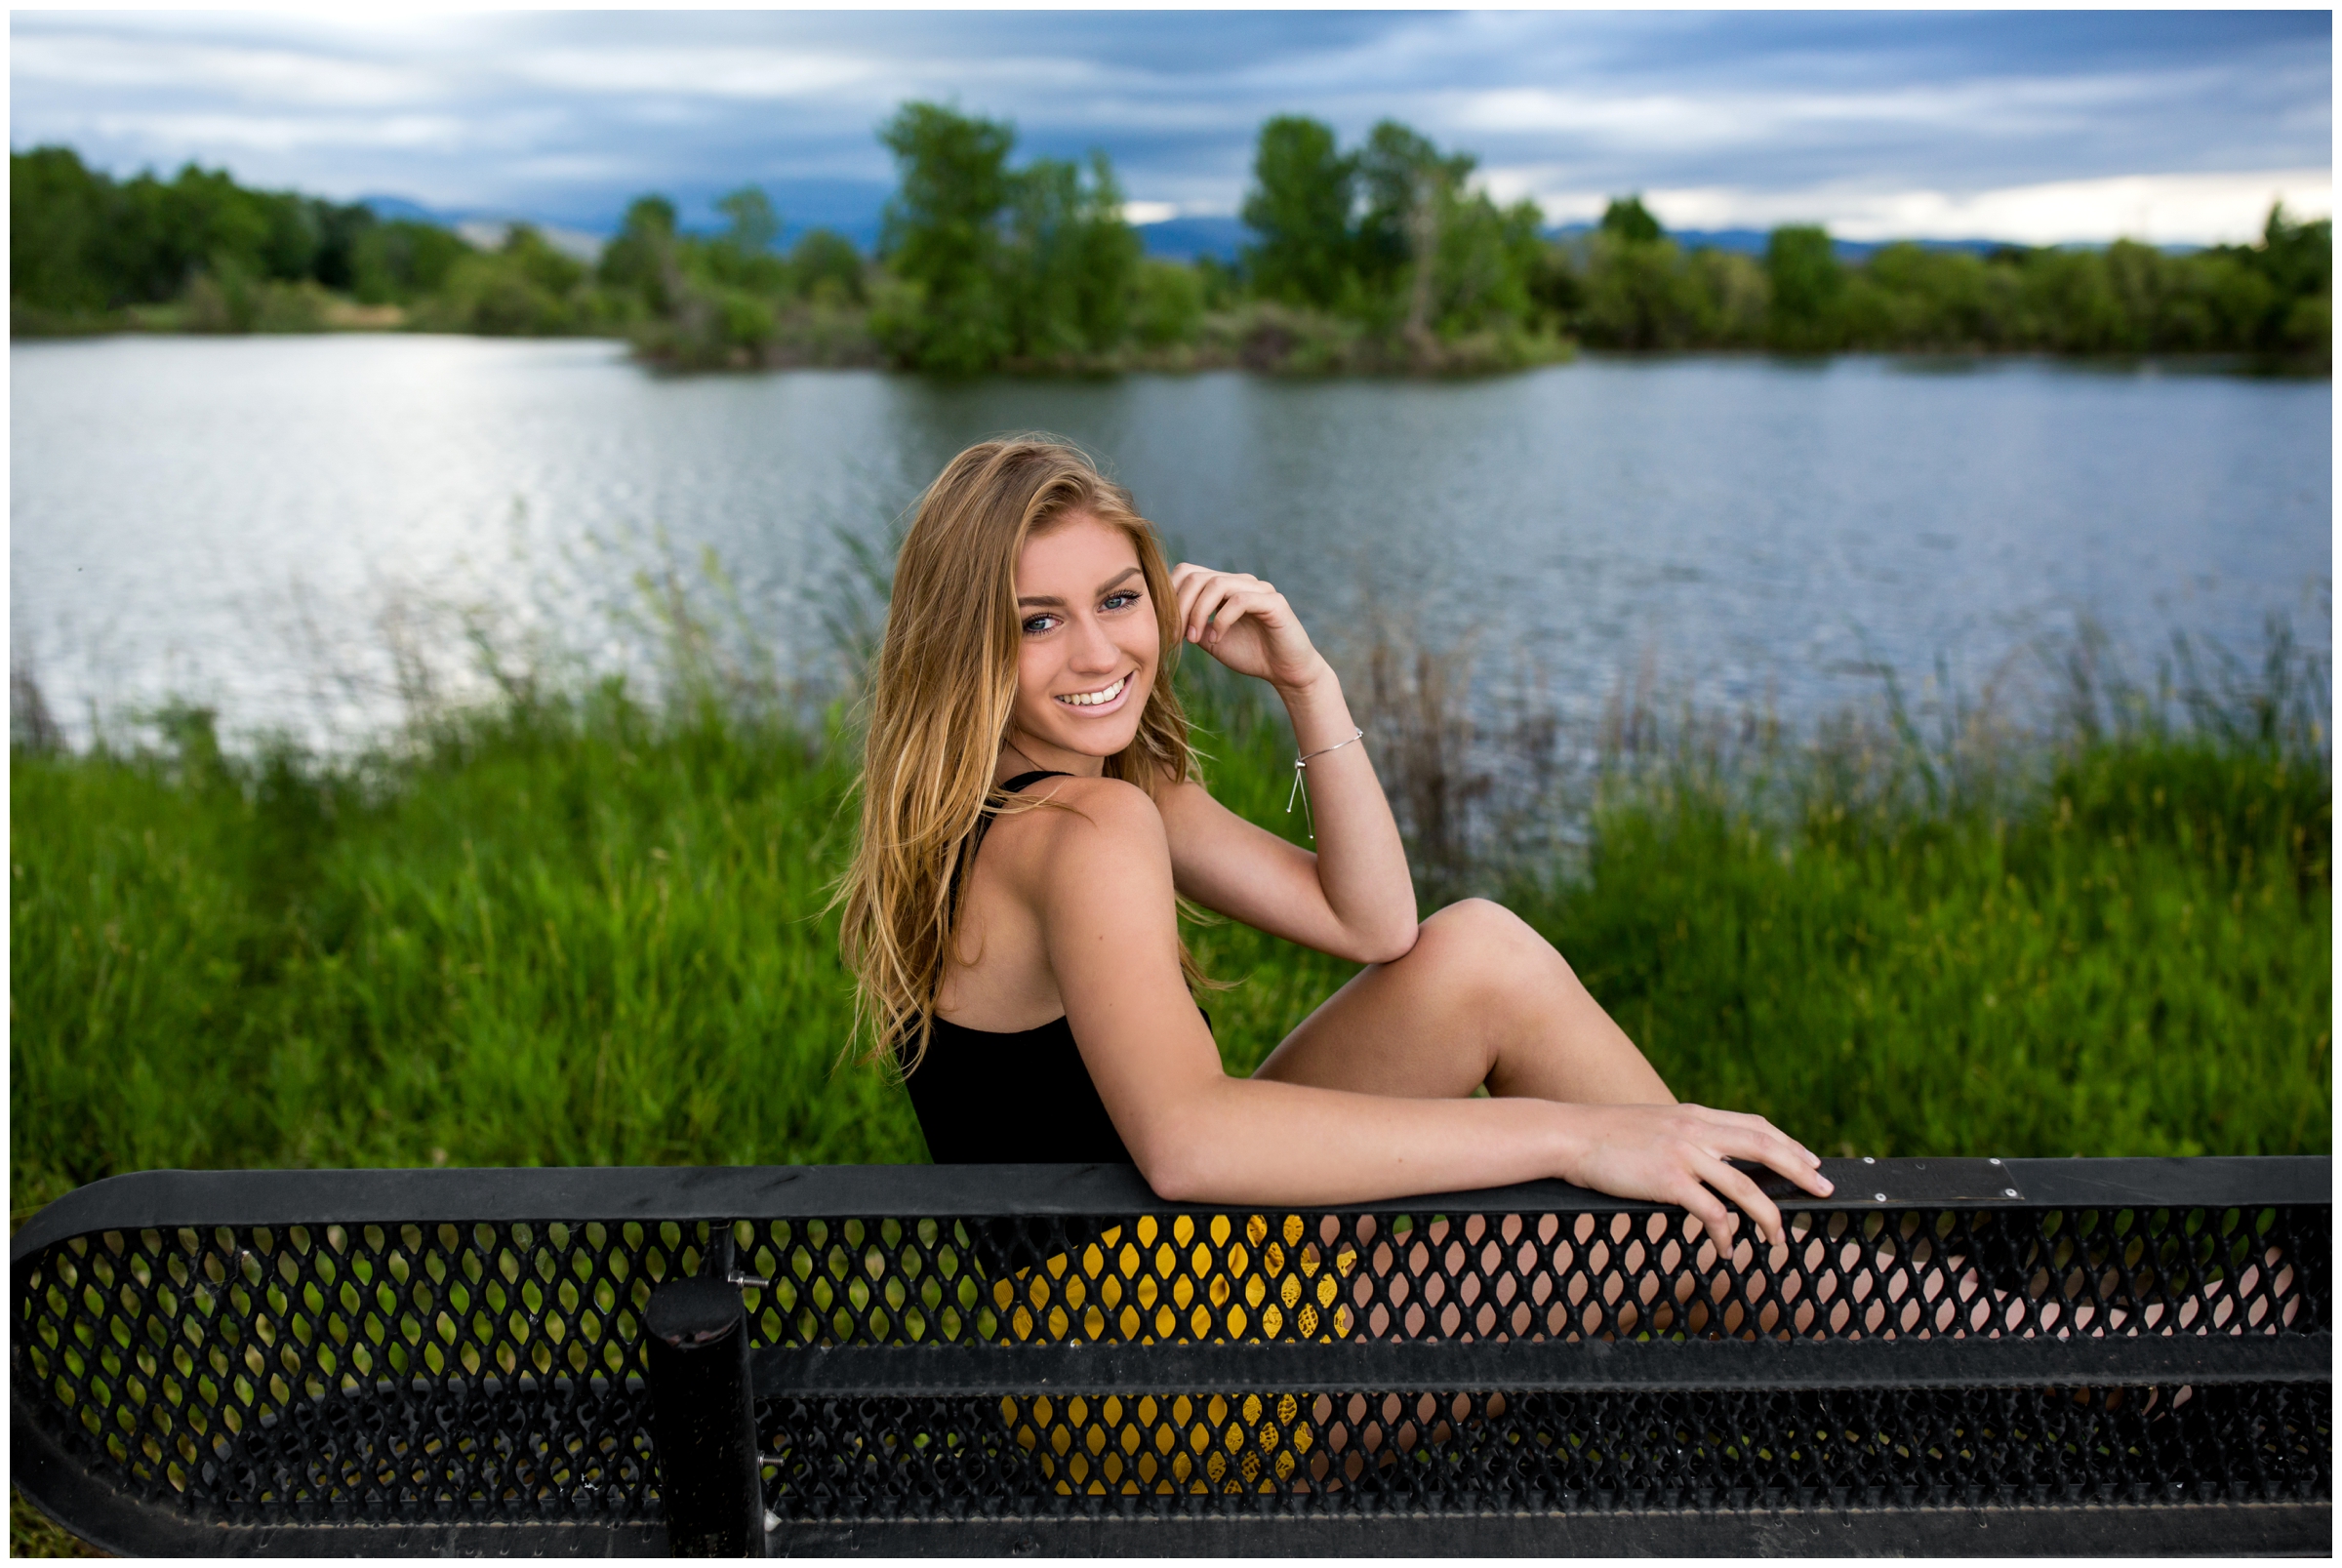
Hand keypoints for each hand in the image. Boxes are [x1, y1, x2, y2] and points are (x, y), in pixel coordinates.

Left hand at [1169, 563, 1328, 692]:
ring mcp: (1258, 589)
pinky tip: (1216, 639)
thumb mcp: (1210, 639)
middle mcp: (1240, 581)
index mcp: (1224, 586)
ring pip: (1216, 585)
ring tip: (1194, 639)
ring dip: (1198, 613)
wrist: (1286, 672)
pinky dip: (1222, 620)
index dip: (1170, 597)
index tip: (1166, 629)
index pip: (1187, 573)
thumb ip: (1191, 624)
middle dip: (1180, 607)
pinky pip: (1239, 600)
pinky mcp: (1274, 602)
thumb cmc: (1251, 654)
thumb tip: (1164, 616)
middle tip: (1176, 636)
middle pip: (1197, 576)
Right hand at [1556, 1103, 1830, 1247]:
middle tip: (1824, 1190)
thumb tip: (1707, 1158)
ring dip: (1768, 1216)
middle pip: (1764, 1148)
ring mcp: (1684, 1153)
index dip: (1788, 1144)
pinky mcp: (1669, 1180)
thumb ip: (1684, 1135)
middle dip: (1800, 1170)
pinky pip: (1711, 1212)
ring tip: (1779, 1238)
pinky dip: (1726, 1234)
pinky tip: (1728, 1248)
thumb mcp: (1655, 1124)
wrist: (1572, 1136)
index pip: (1755, 1126)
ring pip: (1745, 1186)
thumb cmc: (1607, 1136)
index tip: (1810, 1161)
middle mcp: (1696, 1129)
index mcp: (1695, 1115)